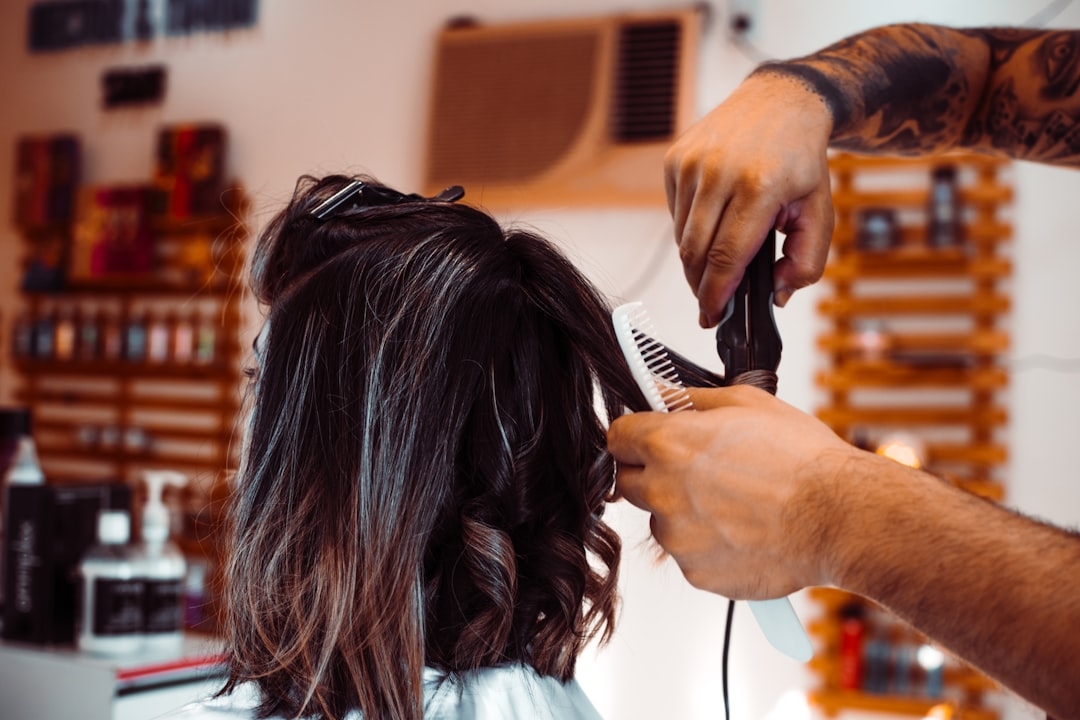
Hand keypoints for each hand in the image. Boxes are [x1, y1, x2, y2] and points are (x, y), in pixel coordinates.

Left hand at [607, 385, 858, 599]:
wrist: (840, 518)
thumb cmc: (803, 461)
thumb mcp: (747, 404)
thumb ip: (692, 399)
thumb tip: (663, 392)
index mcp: (668, 444)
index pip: (617, 438)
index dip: (634, 436)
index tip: (647, 439)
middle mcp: (663, 492)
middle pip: (630, 481)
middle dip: (653, 474)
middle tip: (697, 471)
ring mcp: (678, 537)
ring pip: (662, 521)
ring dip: (684, 513)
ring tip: (735, 504)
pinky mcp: (696, 573)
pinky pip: (689, 555)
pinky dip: (708, 546)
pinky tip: (744, 531)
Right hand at [665, 72, 835, 325]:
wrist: (780, 101)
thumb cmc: (800, 160)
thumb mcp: (821, 211)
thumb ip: (807, 260)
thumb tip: (777, 294)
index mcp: (760, 186)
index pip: (726, 256)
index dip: (716, 293)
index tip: (712, 316)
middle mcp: (720, 172)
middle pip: (696, 252)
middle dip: (701, 285)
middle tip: (712, 303)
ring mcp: (693, 163)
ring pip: (682, 236)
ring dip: (696, 259)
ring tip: (718, 261)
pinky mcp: (676, 159)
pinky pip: (675, 214)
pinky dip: (689, 231)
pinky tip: (712, 225)